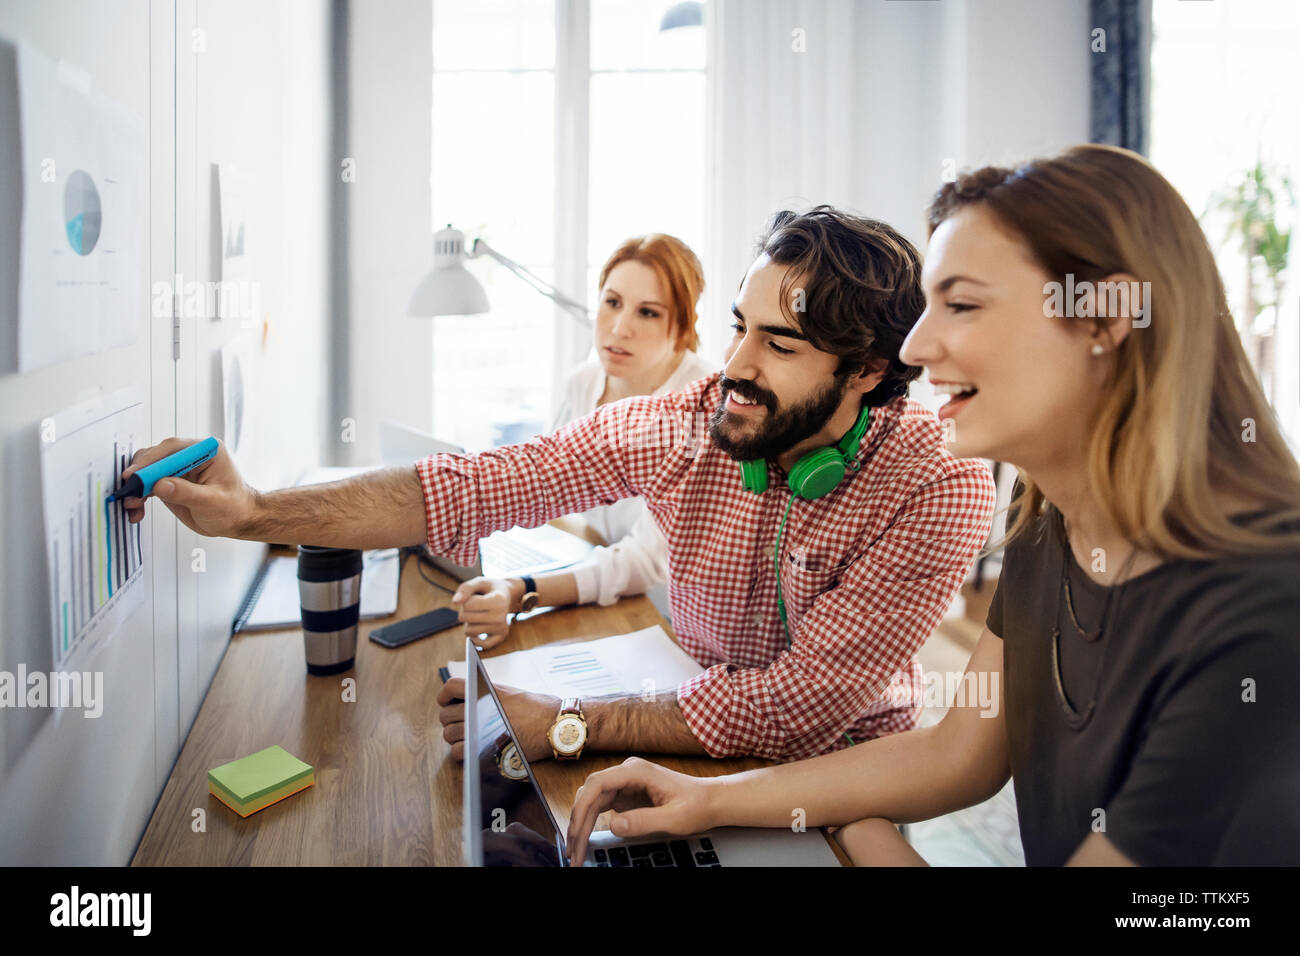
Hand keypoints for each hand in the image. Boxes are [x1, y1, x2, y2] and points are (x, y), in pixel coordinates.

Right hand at [120, 437, 258, 538]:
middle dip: (140, 475)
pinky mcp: (171, 481)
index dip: (151, 461)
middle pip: (156, 457)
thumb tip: (160, 485)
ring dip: (136, 487)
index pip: (172, 449)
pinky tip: (136, 510)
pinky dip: (140, 496)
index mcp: (206, 450)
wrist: (238, 520)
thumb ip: (186, 492)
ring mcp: (179, 468)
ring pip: (148, 471)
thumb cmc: (234, 508)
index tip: (135, 475)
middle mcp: (190, 455)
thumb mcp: (212, 502)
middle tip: (129, 492)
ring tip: (131, 505)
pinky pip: (149, 485)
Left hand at [437, 676, 557, 762]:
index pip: (451, 687)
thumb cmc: (540, 709)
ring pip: (449, 735)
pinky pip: (459, 753)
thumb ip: (490, 696)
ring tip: (468, 740)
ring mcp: (482, 728)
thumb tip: (470, 702)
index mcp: (487, 690)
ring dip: (455, 739)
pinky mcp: (486, 748)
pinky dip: (463, 754)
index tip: (446, 703)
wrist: (557, 725)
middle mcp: (481, 707)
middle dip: (450, 722)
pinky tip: (472, 752)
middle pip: (446, 715)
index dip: (444, 697)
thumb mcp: (512, 693)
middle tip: (461, 726)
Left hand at [451, 576, 518, 649]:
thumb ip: (466, 588)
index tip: (475, 596)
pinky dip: (475, 638)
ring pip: (468, 631)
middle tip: (475, 605)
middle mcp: (501, 616)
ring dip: (469, 622)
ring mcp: (501, 628)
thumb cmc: (491, 588)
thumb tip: (455, 602)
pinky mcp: (500, 637)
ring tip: (478, 614)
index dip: (465, 599)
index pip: (467, 605)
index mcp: (498, 600)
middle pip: (464, 618)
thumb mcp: (479, 581)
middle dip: (464, 611)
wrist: (507, 595)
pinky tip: (477, 628)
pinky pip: (481, 645)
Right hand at [565, 756, 715, 865]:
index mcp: (636, 771)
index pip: (597, 784)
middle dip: (578, 822)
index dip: (582, 808)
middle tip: (573, 851)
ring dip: (581, 824)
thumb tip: (613, 825)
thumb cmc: (697, 805)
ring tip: (576, 850)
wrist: (710, 801)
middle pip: (590, 794)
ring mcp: (625, 783)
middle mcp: (626, 773)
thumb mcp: (674, 818)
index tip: (576, 832)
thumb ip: (643, 821)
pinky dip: (591, 823)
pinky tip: (586, 839)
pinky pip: (601, 807)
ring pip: (592, 801)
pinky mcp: (626, 794)